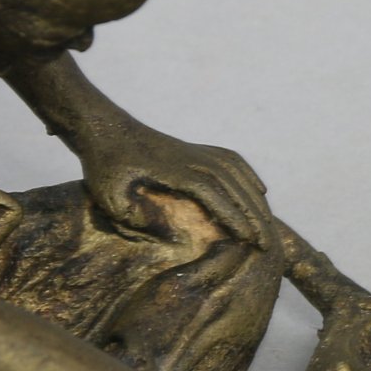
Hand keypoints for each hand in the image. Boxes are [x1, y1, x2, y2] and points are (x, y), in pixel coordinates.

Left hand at [80, 120, 272, 244]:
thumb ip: (139, 217)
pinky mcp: (192, 148)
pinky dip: (248, 175)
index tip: (249, 239)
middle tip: (267, 243)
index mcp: (172, 169)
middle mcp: (190, 157)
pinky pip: (230, 159)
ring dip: (254, 197)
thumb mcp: (109, 197)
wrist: (102, 127)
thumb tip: (173, 234)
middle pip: (232, 184)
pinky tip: (258, 190)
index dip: (233, 216)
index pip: (212, 193)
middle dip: (252, 214)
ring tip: (267, 224)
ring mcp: (193, 150)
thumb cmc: (103, 166)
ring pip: (235, 171)